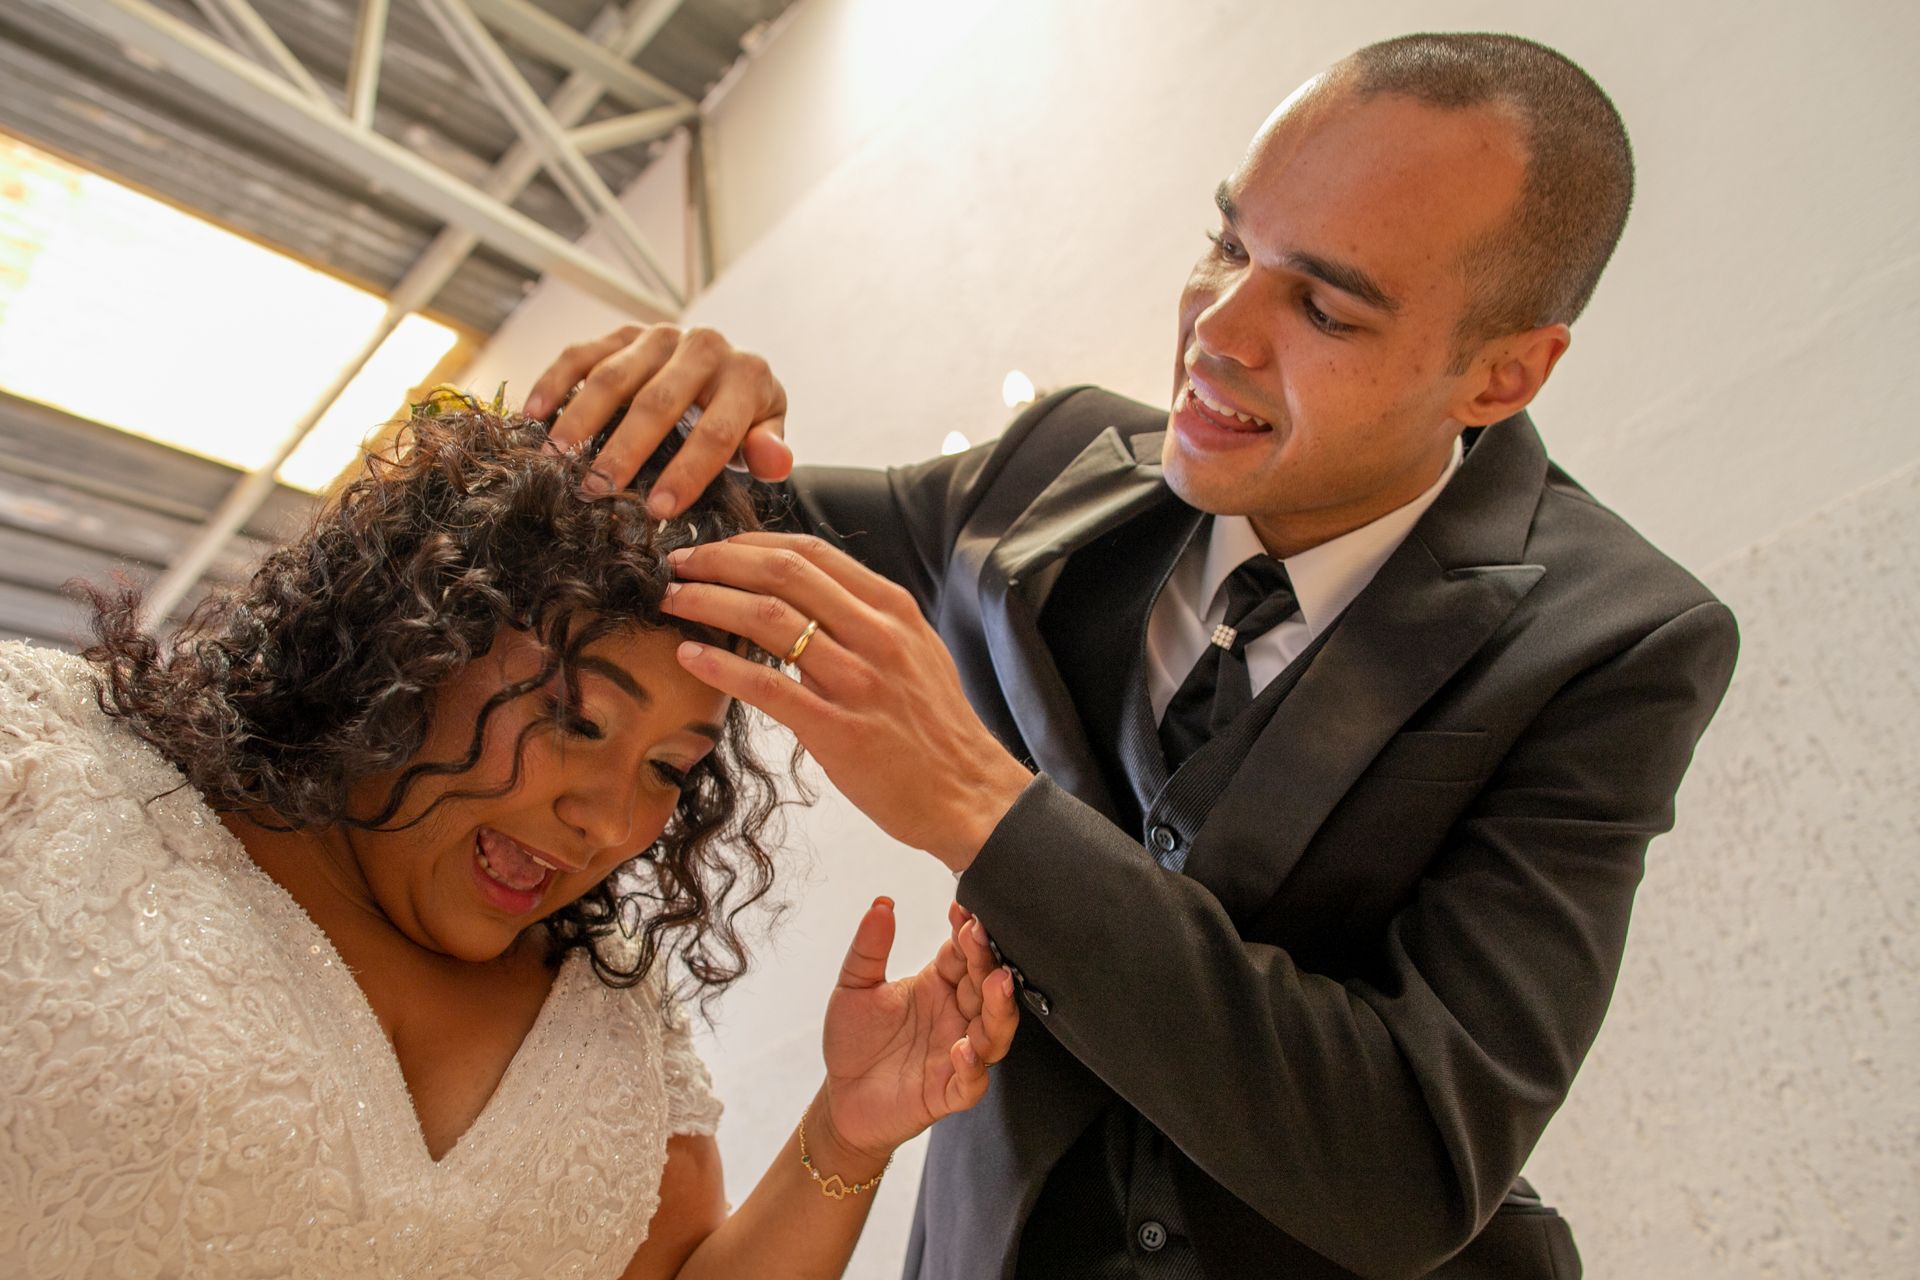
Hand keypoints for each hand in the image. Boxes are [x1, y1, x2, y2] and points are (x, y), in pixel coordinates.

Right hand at [524, 324, 791, 513]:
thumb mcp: (765, 434)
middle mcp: (703, 346)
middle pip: (657, 403)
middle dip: (624, 451)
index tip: (658, 511)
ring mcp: (659, 336)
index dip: (686, 474)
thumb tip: (773, 460)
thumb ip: (768, 451)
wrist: (726, 371)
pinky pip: (582, 354)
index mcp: (747, 376)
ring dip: (580, 421)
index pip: (714, 431)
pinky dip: (554, 382)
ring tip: (556, 460)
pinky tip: (533, 417)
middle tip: (595, 491)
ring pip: (613, 377)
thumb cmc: (743, 417)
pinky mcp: (624, 333)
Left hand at [662, 532, 1035, 871]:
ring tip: (672, 602)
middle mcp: (877, 635)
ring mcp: (858, 682)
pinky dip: (721, 666)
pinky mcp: (838, 730)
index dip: (751, 542)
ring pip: (769, 620)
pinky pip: (768, 688)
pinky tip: (689, 656)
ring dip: (709, 603)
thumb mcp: (913, 651)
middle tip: (678, 566)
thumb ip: (865, 619)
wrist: (968, 792)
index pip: (812, 552)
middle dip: (719, 562)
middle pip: (784, 573)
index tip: (713, 547)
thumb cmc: (934, 727)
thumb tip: (803, 597)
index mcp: (893, 609)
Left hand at [816, 897, 1017, 1162]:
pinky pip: (972, 1081)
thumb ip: (869, 947)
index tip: (964, 910)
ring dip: (999, 1007)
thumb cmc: (854, 1040)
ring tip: (996, 983)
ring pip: (994, 1031)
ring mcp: (957, 1053)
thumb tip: (882, 902)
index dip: (968, 933)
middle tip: (982, 938)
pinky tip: (964, 1049)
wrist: (840, 1097)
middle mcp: (955, 1016)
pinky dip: (973, 1066)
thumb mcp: (853, 986)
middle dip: (989, 961)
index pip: (964, 953)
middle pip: (986, 986)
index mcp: (938, 985)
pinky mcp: (948, 1092)